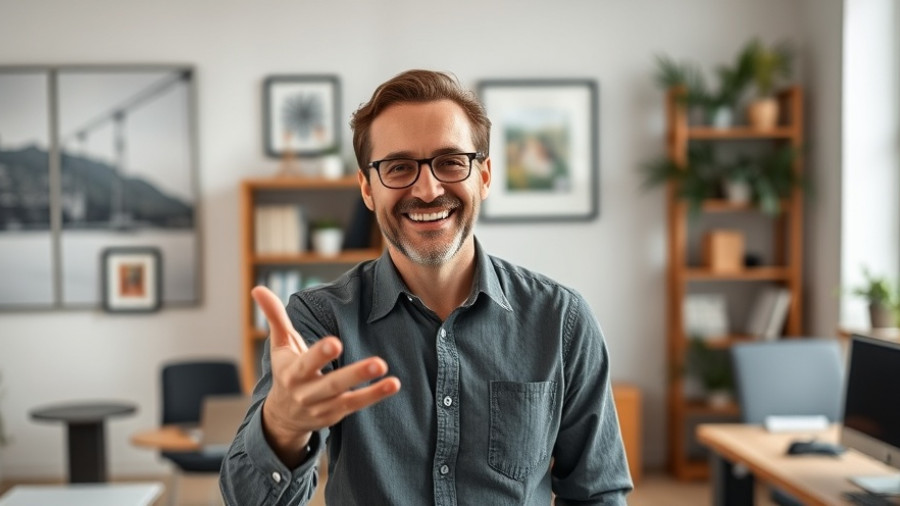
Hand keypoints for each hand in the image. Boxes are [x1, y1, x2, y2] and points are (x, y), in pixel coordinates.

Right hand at [252, 286, 400, 466]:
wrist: (283, 415)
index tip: (335, 342)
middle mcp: (307, 392)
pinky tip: (393, 384)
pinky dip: (375, 395)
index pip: (307, 363)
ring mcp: (323, 406)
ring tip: (389, 374)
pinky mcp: (336, 414)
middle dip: (354, 375)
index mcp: (292, 373)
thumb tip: (258, 288)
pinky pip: (357, 405)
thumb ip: (274, 317)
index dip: (320, 354)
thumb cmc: (286, 371)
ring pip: (347, 398)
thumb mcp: (280, 345)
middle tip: (378, 363)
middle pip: (332, 384)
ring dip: (371, 389)